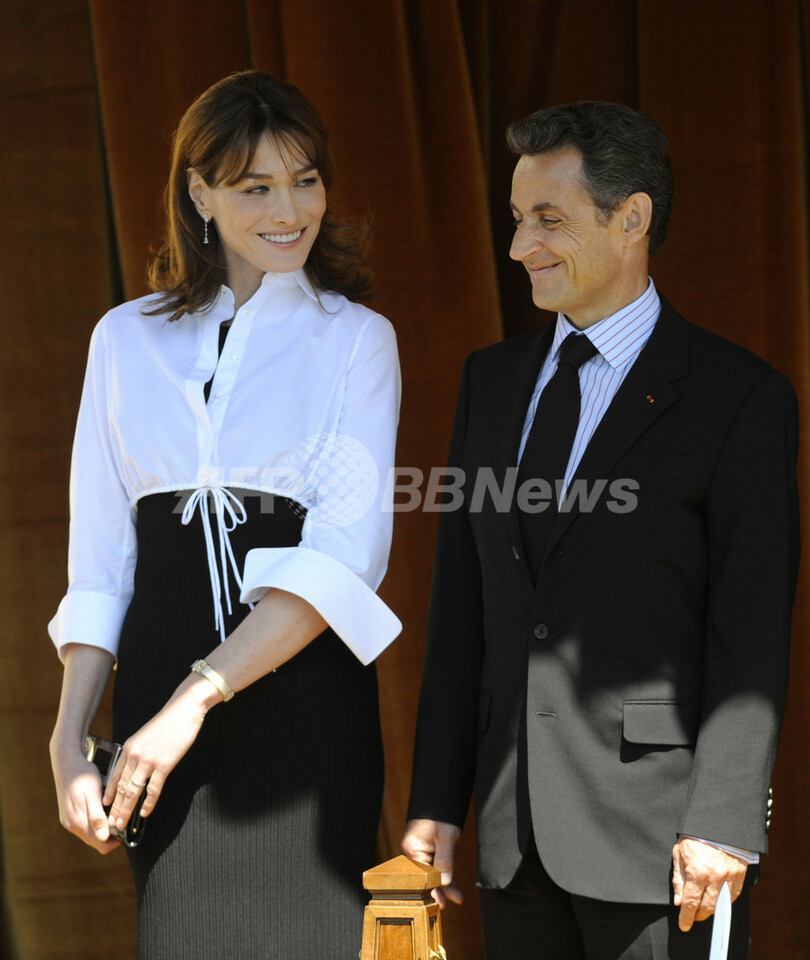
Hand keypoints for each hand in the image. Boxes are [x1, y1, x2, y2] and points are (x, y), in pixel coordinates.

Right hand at [50, 741, 119, 854]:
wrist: (66, 762)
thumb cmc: (83, 775)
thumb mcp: (93, 793)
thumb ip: (97, 817)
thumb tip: (104, 837)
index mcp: (78, 821)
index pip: (101, 844)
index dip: (116, 841)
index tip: (126, 830)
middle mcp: (71, 825)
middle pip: (96, 841)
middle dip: (110, 836)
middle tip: (121, 820)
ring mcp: (68, 821)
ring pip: (90, 835)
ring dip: (102, 829)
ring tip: (112, 814)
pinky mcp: (67, 816)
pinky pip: (84, 827)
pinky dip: (94, 823)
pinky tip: (101, 811)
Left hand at [103, 676, 219, 830]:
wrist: (184, 709)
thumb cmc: (168, 722)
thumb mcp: (146, 735)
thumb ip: (139, 751)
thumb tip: (136, 769)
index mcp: (129, 748)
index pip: (115, 776)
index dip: (110, 794)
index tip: (106, 806)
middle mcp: (135, 755)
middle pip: (121, 787)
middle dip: (115, 807)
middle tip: (111, 823)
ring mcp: (149, 760)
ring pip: (133, 791)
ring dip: (127, 809)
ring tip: (122, 823)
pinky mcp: (164, 764)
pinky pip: (154, 788)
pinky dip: (148, 803)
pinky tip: (145, 813)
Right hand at [402, 818, 462, 907]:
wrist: (440, 797)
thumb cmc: (440, 814)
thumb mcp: (446, 837)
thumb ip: (445, 860)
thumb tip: (445, 882)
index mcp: (412, 849)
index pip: (423, 876)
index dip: (434, 891)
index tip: (442, 904)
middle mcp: (412, 852)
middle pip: (426, 876)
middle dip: (440, 890)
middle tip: (453, 902)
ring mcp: (418, 851)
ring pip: (432, 872)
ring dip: (444, 884)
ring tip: (457, 897)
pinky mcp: (426, 849)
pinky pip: (434, 865)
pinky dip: (444, 874)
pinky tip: (452, 886)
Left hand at [672, 837, 747, 930]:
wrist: (717, 825)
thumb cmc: (695, 838)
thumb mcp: (679, 854)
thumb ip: (679, 880)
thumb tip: (679, 902)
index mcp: (697, 872)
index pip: (691, 903)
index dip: (686, 917)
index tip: (683, 925)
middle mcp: (715, 878)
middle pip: (707, 908)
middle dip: (698, 916)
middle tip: (692, 916)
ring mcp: (729, 878)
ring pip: (721, 906)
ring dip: (710, 910)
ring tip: (702, 908)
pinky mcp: (739, 877)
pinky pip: (732, 898)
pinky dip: (723, 902)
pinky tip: (715, 899)